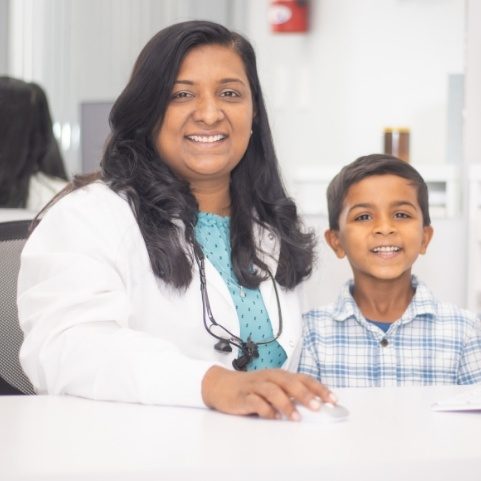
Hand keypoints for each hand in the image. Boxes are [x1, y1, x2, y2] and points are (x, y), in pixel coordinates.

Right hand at [201, 366, 335, 420]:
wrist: (221, 385)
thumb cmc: (252, 388)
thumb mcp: (273, 388)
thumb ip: (290, 394)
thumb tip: (315, 405)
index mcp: (280, 375)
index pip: (303, 378)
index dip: (318, 388)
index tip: (332, 400)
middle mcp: (269, 377)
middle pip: (289, 382)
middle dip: (304, 394)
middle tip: (317, 407)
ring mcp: (255, 386)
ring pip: (273, 390)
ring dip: (286, 403)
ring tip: (296, 418)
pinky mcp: (243, 396)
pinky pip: (255, 401)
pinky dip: (265, 409)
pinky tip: (272, 417)